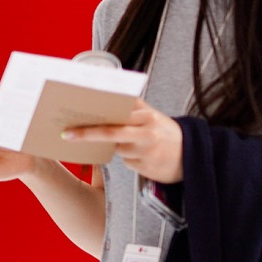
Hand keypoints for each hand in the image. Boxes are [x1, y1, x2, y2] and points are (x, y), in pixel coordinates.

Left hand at [61, 102, 182, 182]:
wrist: (193, 156)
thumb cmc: (166, 133)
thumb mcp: (153, 116)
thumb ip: (132, 106)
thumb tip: (106, 92)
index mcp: (147, 117)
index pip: (117, 113)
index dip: (96, 115)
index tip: (76, 116)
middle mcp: (147, 134)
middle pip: (111, 133)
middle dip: (87, 133)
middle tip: (67, 134)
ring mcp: (146, 153)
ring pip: (116, 149)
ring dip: (108, 147)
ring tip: (114, 143)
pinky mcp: (145, 168)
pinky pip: (125, 162)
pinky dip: (124, 158)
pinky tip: (135, 155)